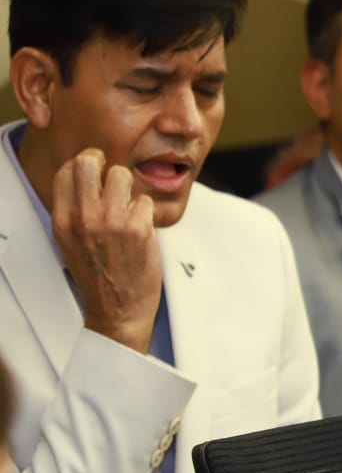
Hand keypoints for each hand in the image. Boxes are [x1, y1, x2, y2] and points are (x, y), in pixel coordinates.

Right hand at [51, 149, 161, 353]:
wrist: (117, 309)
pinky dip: (146, 211)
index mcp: (62, 220)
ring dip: (129, 188)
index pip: (67, 171)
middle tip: (115, 179)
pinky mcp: (139, 229)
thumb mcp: (70, 241)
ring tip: (129, 207)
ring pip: (122, 175)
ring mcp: (112, 222)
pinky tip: (141, 228)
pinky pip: (145, 200)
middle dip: (106, 166)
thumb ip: (75, 211)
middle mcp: (84, 218)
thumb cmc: (97, 274)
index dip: (84, 165)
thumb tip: (86, 178)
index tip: (95, 172)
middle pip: (90, 163)